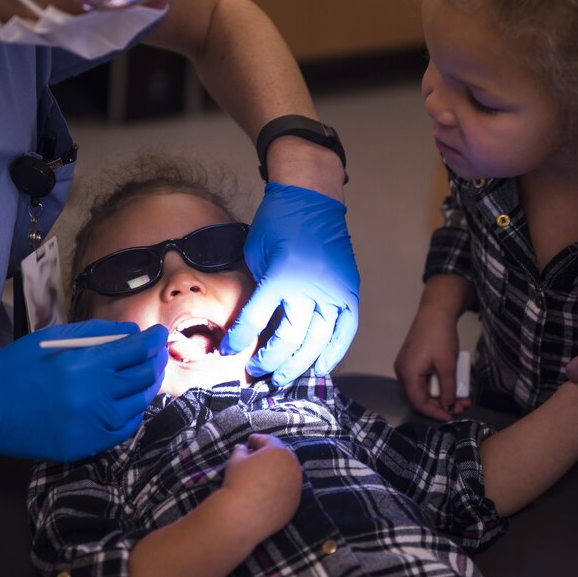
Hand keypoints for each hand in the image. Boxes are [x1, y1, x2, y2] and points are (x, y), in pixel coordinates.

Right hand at [0, 321, 167, 462]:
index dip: (154, 339)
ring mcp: (93, 425)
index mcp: (85, 365)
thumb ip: (96, 334)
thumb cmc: (14, 368)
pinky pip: (125, 428)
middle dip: (156, 359)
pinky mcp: (88, 445)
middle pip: (144, 375)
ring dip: (147, 385)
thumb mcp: (52, 338)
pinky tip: (128, 400)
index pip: (137, 349)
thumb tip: (131, 333)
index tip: (159, 334)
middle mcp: (95, 397)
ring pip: (140, 402)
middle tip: (156, 352)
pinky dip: (132, 411)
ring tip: (144, 373)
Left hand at [221, 183, 359, 385]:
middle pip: (290, 339)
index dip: (240, 340)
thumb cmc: (277, 222)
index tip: (228, 353)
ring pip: (318, 341)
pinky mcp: (349, 290)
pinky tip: (320, 368)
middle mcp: (311, 287)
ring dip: (298, 364)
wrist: (313, 198)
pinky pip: (346, 330)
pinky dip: (334, 352)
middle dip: (269, 361)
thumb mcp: (254, 252)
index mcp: (281, 275)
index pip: (257, 319)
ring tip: (281, 378)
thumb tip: (247, 324)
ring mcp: (334, 290)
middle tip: (255, 372)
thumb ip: (254, 288)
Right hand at [221, 433, 302, 536]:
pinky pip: (288, 491)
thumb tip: (242, 449)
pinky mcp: (294, 503)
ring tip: (262, 474)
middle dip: (269, 454)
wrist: (243, 514)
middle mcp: (292, 467)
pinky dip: (280, 488)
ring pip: (287, 474)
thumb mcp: (235, 461)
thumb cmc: (238, 482)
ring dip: (277, 471)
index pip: (268, 441)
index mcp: (279, 452)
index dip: (257, 440)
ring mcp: (296, 486)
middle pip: (282, 456)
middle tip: (256, 456)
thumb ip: (240, 451)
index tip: (249, 441)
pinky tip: (268, 491)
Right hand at [394, 294, 464, 421]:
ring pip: (426, 386)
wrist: (436, 311)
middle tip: (462, 404)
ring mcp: (408, 364)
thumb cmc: (440, 337)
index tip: (452, 416)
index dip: (435, 412)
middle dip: (443, 402)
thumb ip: (448, 389)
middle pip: (422, 395)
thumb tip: (449, 407)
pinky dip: (440, 381)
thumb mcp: (447, 366)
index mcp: (407, 374)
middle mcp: (403, 371)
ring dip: (444, 392)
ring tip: (462, 394)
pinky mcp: (414, 359)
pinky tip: (455, 380)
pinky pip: (426, 376)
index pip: (418, 402)